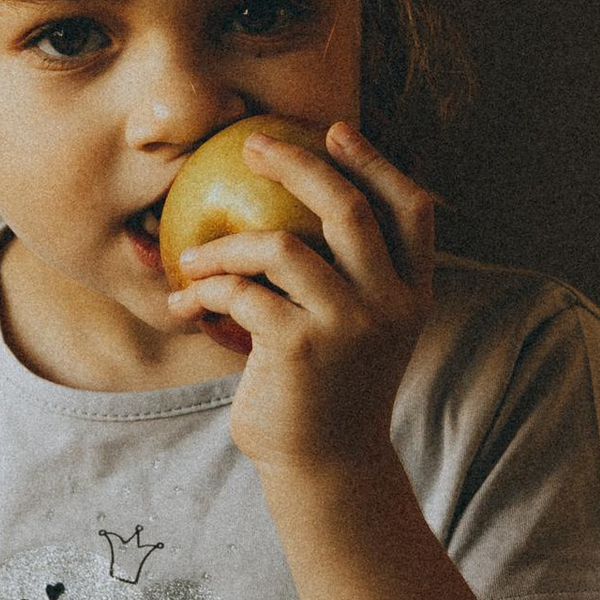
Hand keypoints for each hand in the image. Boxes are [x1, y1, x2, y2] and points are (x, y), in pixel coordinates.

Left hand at [165, 121, 435, 474]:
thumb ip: (355, 277)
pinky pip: (243, 293)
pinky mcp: (300, 348)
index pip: (413, 208)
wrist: (328, 469)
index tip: (337, 130)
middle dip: (297, 164)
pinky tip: (186, 303)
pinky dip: (207, 291)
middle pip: (349, 208)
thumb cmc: (332, 391)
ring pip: (282, 246)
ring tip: (193, 257)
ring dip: (225, 245)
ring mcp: (348, 326)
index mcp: (413, 293)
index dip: (377, 162)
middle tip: (254, 146)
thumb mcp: (364, 331)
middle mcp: (390, 304)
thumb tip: (310, 202)